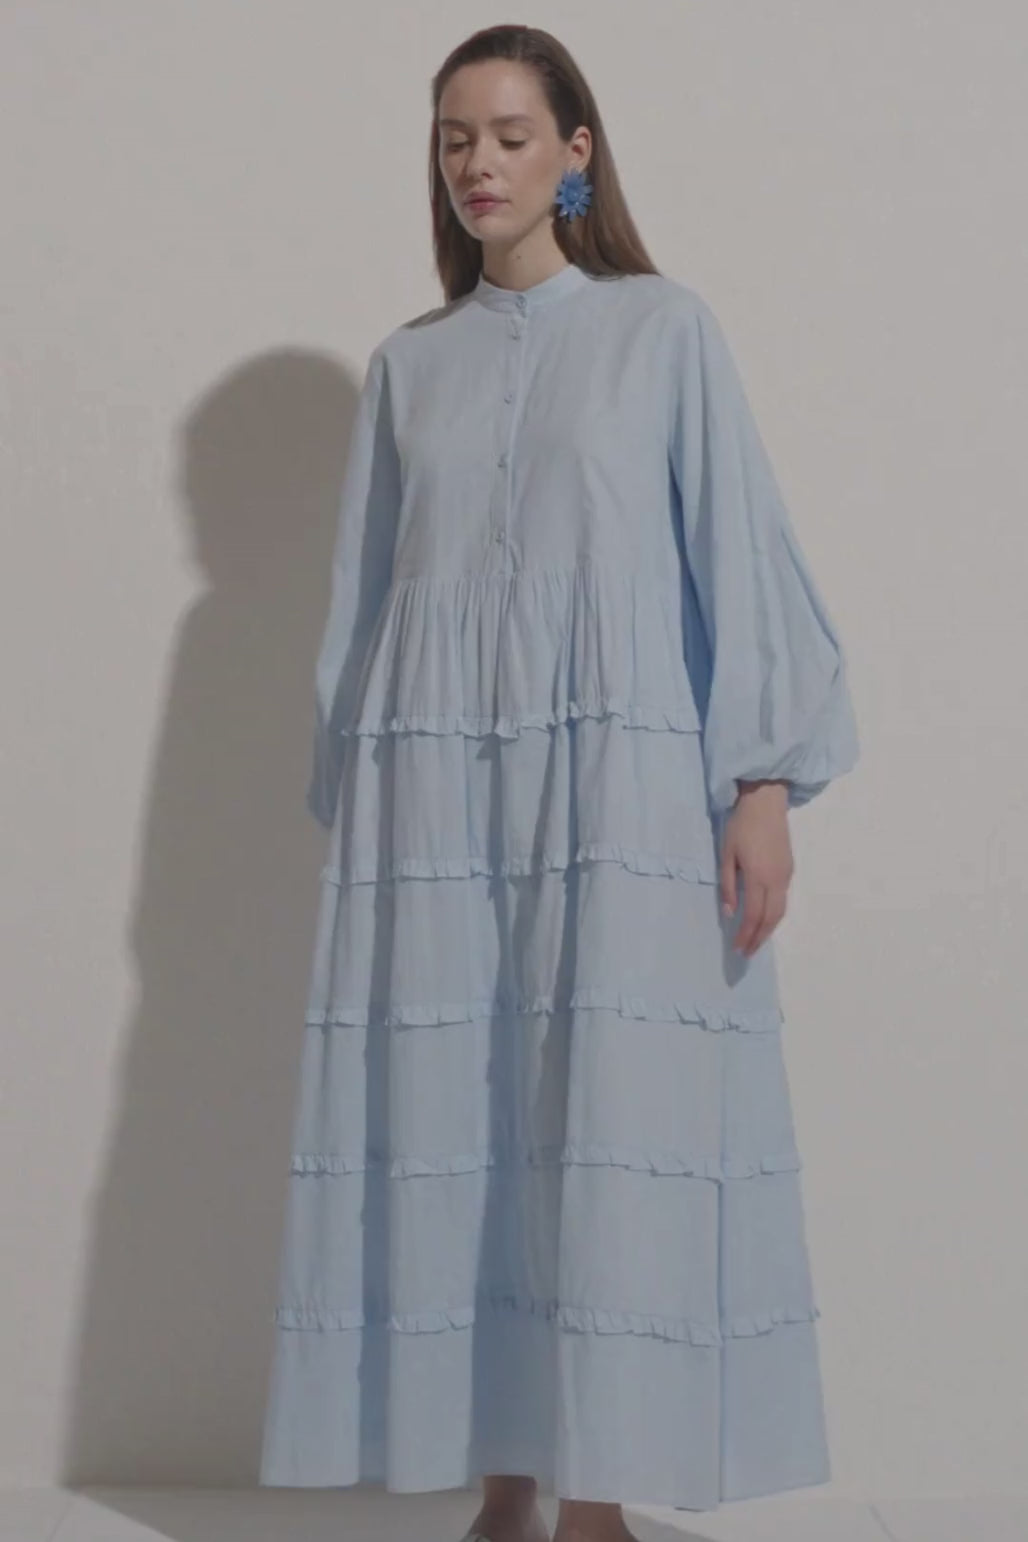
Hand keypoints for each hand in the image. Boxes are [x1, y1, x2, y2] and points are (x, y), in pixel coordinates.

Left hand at [720, 780, 792, 955]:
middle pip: (771, 918)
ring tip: (755, 940)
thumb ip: (728, 885)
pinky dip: (774, 914)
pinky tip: (764, 918)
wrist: (766, 802)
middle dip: (759, 938)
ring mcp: (786, 874)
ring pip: (781, 911)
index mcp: (759, 876)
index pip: (753, 915)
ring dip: (769, 929)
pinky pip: (783, 899)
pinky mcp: (790, 868)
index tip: (737, 948)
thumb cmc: (742, 825)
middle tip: (747, 952)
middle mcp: (777, 880)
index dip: (746, 935)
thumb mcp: (727, 854)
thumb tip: (730, 912)